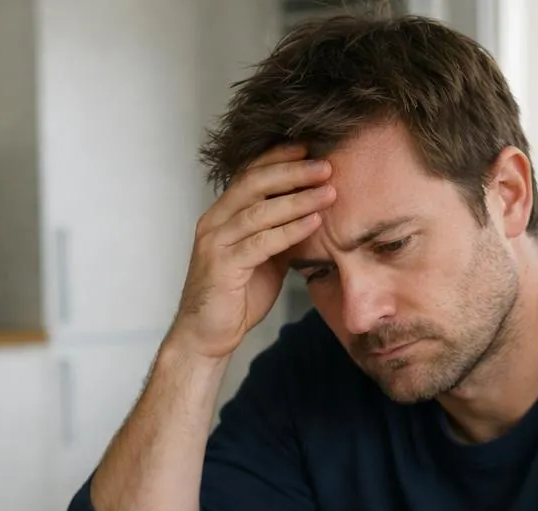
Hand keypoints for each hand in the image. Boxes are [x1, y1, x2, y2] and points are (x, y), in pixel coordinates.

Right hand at [169, 144, 335, 359]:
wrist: (208, 335)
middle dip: (293, 171)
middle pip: (254, 184)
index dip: (278, 158)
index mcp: (221, 215)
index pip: (249, 174)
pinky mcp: (222, 267)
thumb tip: (313, 213)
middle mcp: (214, 223)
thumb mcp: (264, 258)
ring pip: (259, 211)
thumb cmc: (236, 296)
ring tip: (329, 192)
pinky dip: (290, 230)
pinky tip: (314, 222)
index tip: (310, 148)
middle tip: (326, 166)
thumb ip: (280, 233)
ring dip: (298, 199)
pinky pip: (261, 242)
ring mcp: (215, 244)